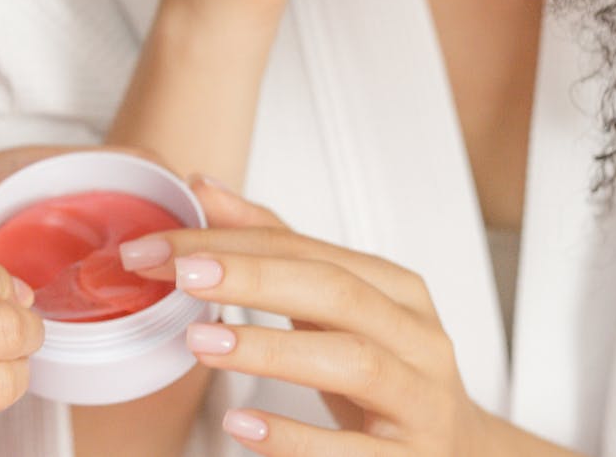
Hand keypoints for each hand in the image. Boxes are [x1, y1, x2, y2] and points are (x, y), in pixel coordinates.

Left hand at [118, 177, 495, 454]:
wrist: (460, 454)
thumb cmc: (387, 372)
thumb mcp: (336, 306)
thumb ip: (272, 246)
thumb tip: (202, 186)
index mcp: (394, 289)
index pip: (305, 250)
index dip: (228, 243)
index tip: (156, 248)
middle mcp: (417, 337)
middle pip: (335, 291)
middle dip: (252, 278)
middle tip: (179, 275)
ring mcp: (421, 399)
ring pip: (354, 362)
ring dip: (271, 350)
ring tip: (200, 344)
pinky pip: (356, 452)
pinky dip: (297, 439)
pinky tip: (243, 427)